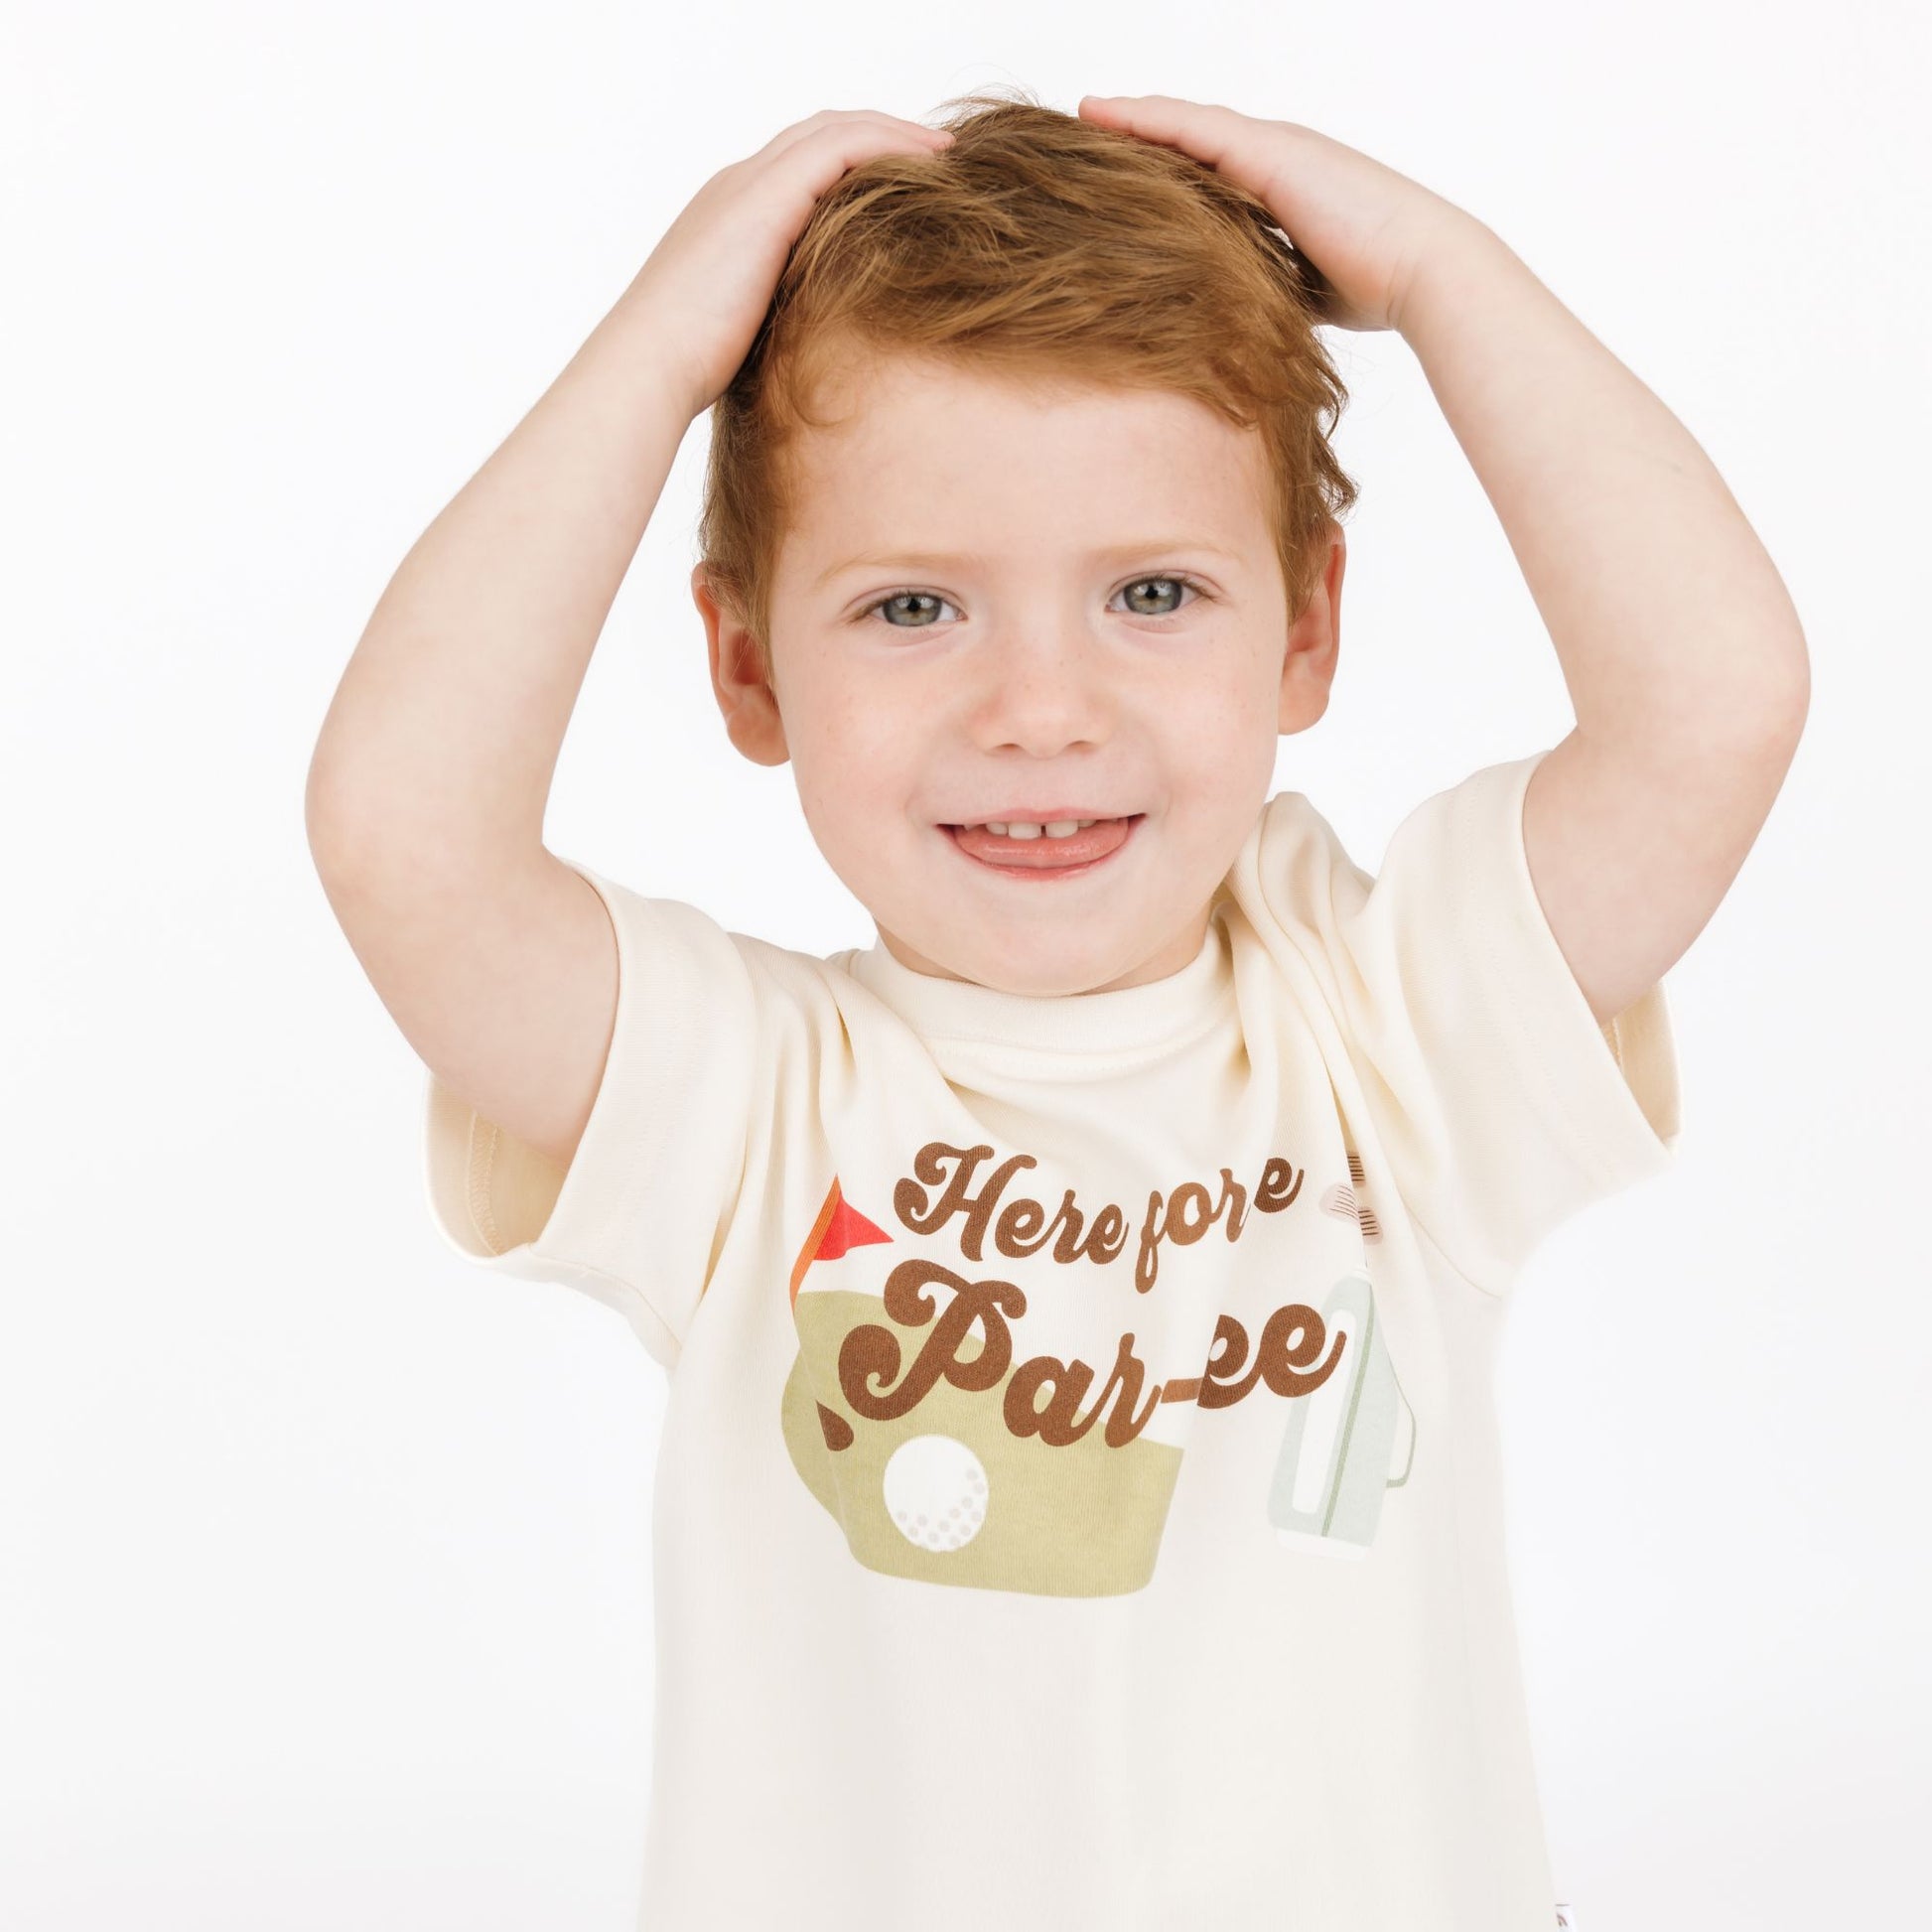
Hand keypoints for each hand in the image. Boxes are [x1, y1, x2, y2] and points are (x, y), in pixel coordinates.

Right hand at [623, 109, 954, 419]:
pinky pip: (842, 147)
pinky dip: (889, 145)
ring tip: (945, 153)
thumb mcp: (747, 335)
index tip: (904, 186)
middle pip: (818, 135)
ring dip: (895, 134)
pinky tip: (931, 164)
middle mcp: (736, 186)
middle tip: (936, 156)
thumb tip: (820, 351)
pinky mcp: (768, 196)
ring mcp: (748, 184)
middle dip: (879, 137)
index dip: (852, 166)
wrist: (650, 368)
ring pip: (834, 130)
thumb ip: (780, 319)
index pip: (796, 168)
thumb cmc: (691, 375)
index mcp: (728, 217)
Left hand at [1076, 95, 1477, 334]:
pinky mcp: (1270, 155)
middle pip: (1194, 139)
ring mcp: (1275, 149)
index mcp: (1286, 185)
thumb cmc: (1378, 287)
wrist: (1423, 271)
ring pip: (1188, 126)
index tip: (1125, 170)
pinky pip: (1194, 130)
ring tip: (1085, 113)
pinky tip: (1106, 116)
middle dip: (1144, 136)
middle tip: (1090, 131)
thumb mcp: (1304, 290)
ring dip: (1134, 119)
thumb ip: (1268, 287)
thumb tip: (1236, 318)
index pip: (1214, 167)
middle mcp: (1278, 156)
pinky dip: (1148, 120)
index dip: (1169, 163)